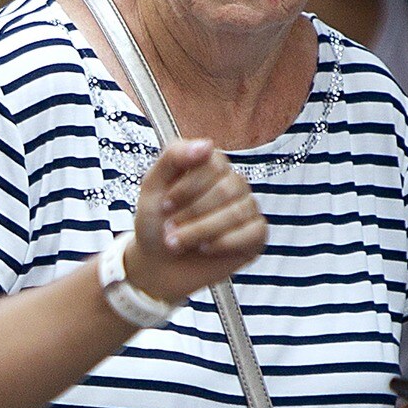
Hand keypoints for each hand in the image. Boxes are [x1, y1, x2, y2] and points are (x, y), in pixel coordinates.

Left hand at [128, 139, 266, 304]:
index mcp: (210, 164)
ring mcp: (247, 207)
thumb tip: (207, 144)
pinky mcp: (256, 234)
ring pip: (236, 213)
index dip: (186, 188)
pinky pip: (252, 233)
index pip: (213, 163)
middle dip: (191, 214)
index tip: (164, 205)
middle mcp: (233, 182)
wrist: (158, 263)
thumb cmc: (155, 222)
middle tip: (169, 229)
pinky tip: (205, 248)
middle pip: (225, 190)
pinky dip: (223, 244)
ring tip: (177, 242)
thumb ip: (173, 157)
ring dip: (199, 232)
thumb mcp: (152, 186)